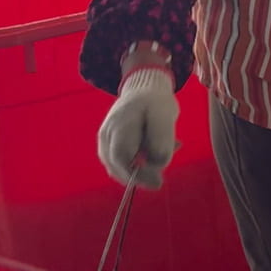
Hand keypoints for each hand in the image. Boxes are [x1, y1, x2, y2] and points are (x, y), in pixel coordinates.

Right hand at [97, 66, 178, 187]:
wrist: (143, 88)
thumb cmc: (156, 102)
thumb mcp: (165, 116)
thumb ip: (161, 140)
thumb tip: (156, 165)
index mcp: (118, 127)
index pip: (121, 159)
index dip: (137, 176)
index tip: (157, 182)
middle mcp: (106, 136)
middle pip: (117, 167)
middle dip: (140, 176)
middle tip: (160, 179)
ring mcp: (104, 140)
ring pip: (118, 167)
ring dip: (140, 169)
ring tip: (162, 155)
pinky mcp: (109, 144)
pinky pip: (121, 162)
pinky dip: (137, 164)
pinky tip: (155, 153)